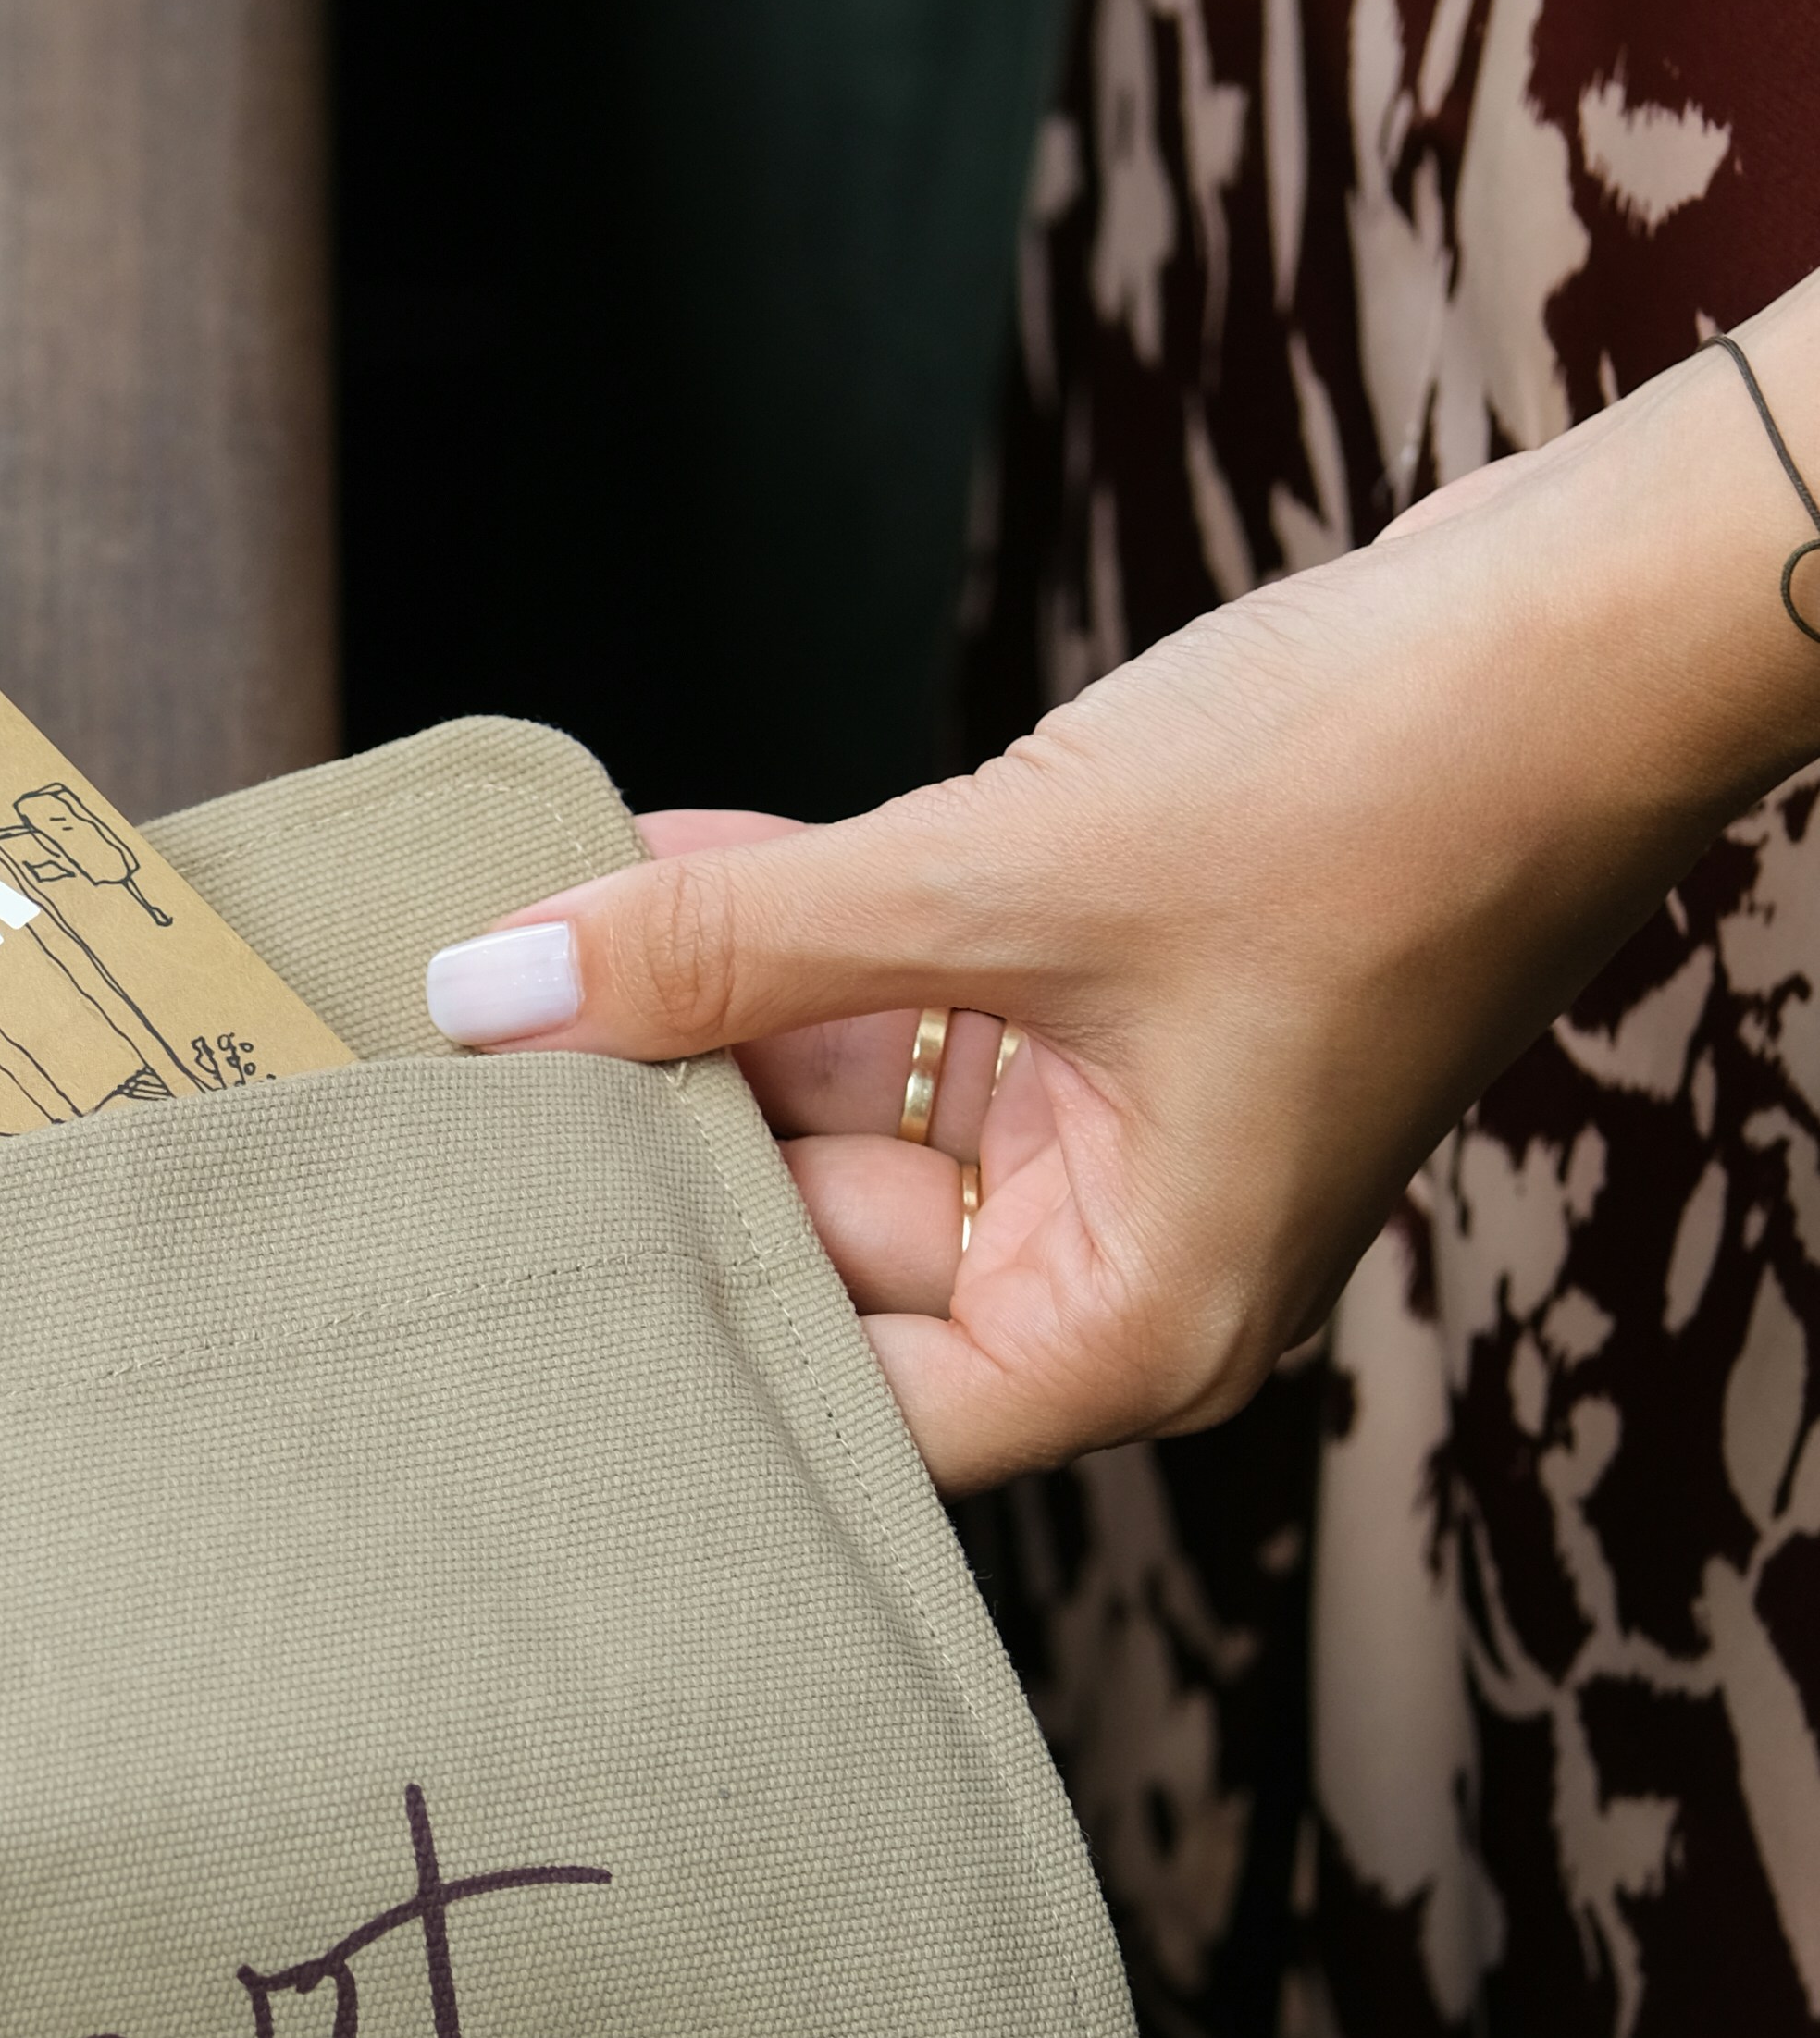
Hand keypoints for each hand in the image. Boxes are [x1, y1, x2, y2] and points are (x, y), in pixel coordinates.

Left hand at [421, 328, 1819, 1489]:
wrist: (1581, 626)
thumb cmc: (1374, 797)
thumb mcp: (998, 880)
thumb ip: (730, 949)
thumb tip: (494, 993)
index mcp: (1136, 1325)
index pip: (843, 1411)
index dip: (666, 1320)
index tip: (490, 1239)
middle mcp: (1126, 1257)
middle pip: (826, 1251)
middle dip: (658, 1136)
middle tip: (456, 1058)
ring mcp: (1120, 1123)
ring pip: (847, 1104)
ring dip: (702, 1008)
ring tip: (515, 936)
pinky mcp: (1109, 995)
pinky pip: (901, 990)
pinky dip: (788, 927)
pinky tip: (632, 857)